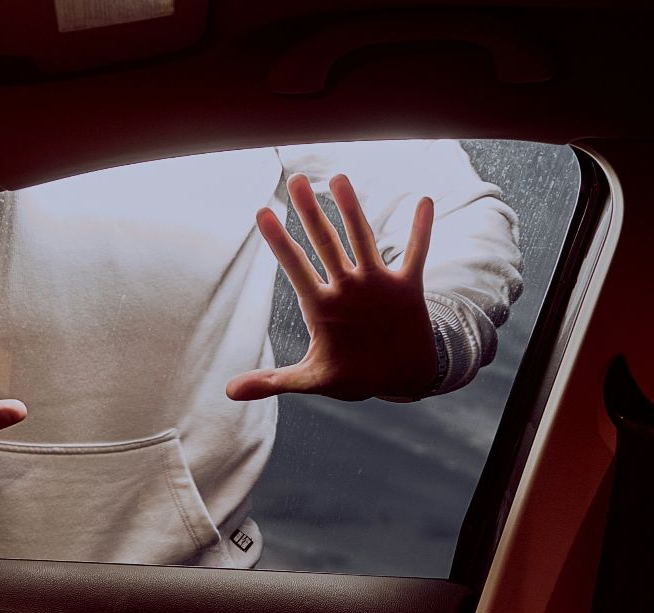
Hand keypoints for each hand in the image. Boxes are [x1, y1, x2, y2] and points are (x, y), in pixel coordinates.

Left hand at [227, 174, 438, 402]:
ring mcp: (376, 284)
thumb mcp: (312, 380)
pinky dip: (420, 231)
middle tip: (296, 180)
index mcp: (321, 306)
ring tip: (339, 179)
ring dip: (352, 210)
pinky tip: (424, 201)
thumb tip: (230, 392)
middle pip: (325, 243)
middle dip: (311, 213)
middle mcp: (346, 287)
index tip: (262, 212)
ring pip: (362, 239)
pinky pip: (415, 254)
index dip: (280, 242)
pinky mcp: (406, 287)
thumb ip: (274, 381)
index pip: (295, 267)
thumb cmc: (352, 375)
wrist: (397, 376)